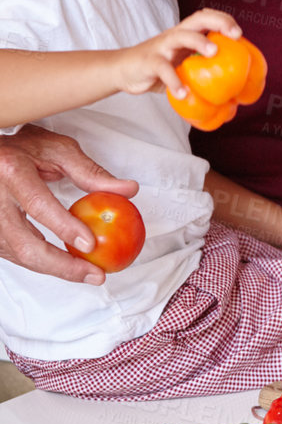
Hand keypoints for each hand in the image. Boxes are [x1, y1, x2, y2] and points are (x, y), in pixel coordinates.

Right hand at [0, 128, 137, 284]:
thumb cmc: (24, 149)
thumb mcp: (60, 151)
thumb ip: (91, 173)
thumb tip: (128, 190)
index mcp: (12, 170)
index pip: (39, 205)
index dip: (65, 227)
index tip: (90, 244)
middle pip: (24, 243)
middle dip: (61, 266)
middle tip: (93, 274)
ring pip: (18, 255)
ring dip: (53, 269)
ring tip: (85, 272)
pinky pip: (14, 255)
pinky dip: (40, 263)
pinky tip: (62, 265)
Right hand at [118, 9, 241, 99]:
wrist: (123, 70)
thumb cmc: (158, 67)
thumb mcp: (181, 64)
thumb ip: (201, 69)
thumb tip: (232, 93)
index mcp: (185, 34)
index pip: (206, 17)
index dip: (224, 19)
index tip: (239, 33)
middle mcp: (175, 35)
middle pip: (198, 19)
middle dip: (219, 22)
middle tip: (235, 35)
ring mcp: (162, 47)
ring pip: (181, 36)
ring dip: (199, 42)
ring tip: (214, 53)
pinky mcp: (149, 61)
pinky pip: (163, 69)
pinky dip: (174, 81)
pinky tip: (183, 94)